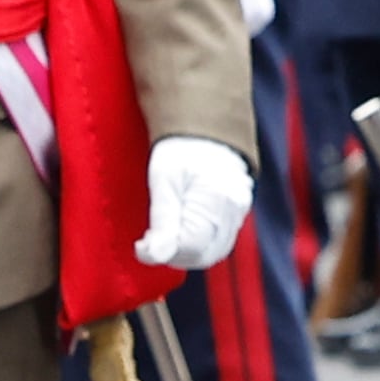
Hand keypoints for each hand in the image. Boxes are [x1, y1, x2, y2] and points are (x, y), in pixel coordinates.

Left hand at [137, 135, 253, 269]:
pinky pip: (219, 241)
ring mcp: (239, 212)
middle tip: (151, 241)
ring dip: (186, 252)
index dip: (161, 252)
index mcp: (217, 200)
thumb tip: (155, 256)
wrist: (203, 125)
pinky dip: (199, 244)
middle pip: (204, 256)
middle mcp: (234, 210)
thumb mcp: (163, 180)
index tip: (140, 245)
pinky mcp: (238, 212)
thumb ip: (162, 221)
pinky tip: (181, 229)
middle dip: (174, 255)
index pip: (189, 248)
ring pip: (213, 252)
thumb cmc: (180, 148)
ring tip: (164, 234)